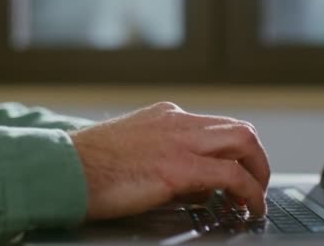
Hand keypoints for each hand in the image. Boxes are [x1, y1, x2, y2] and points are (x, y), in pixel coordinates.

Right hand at [71, 102, 269, 219]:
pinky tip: (249, 208)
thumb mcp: (133, 149)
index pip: (215, 127)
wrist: (64, 168)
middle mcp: (177, 121)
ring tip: (256, 199)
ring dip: (259, 172)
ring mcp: (179, 141)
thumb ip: (167, 159)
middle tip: (255, 185)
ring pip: (244, 143)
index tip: (235, 175)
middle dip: (255, 159)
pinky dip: (250, 192)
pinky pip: (232, 176)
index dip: (233, 153)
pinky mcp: (178, 167)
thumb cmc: (89, 165)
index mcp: (165, 116)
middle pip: (238, 129)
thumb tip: (196, 185)